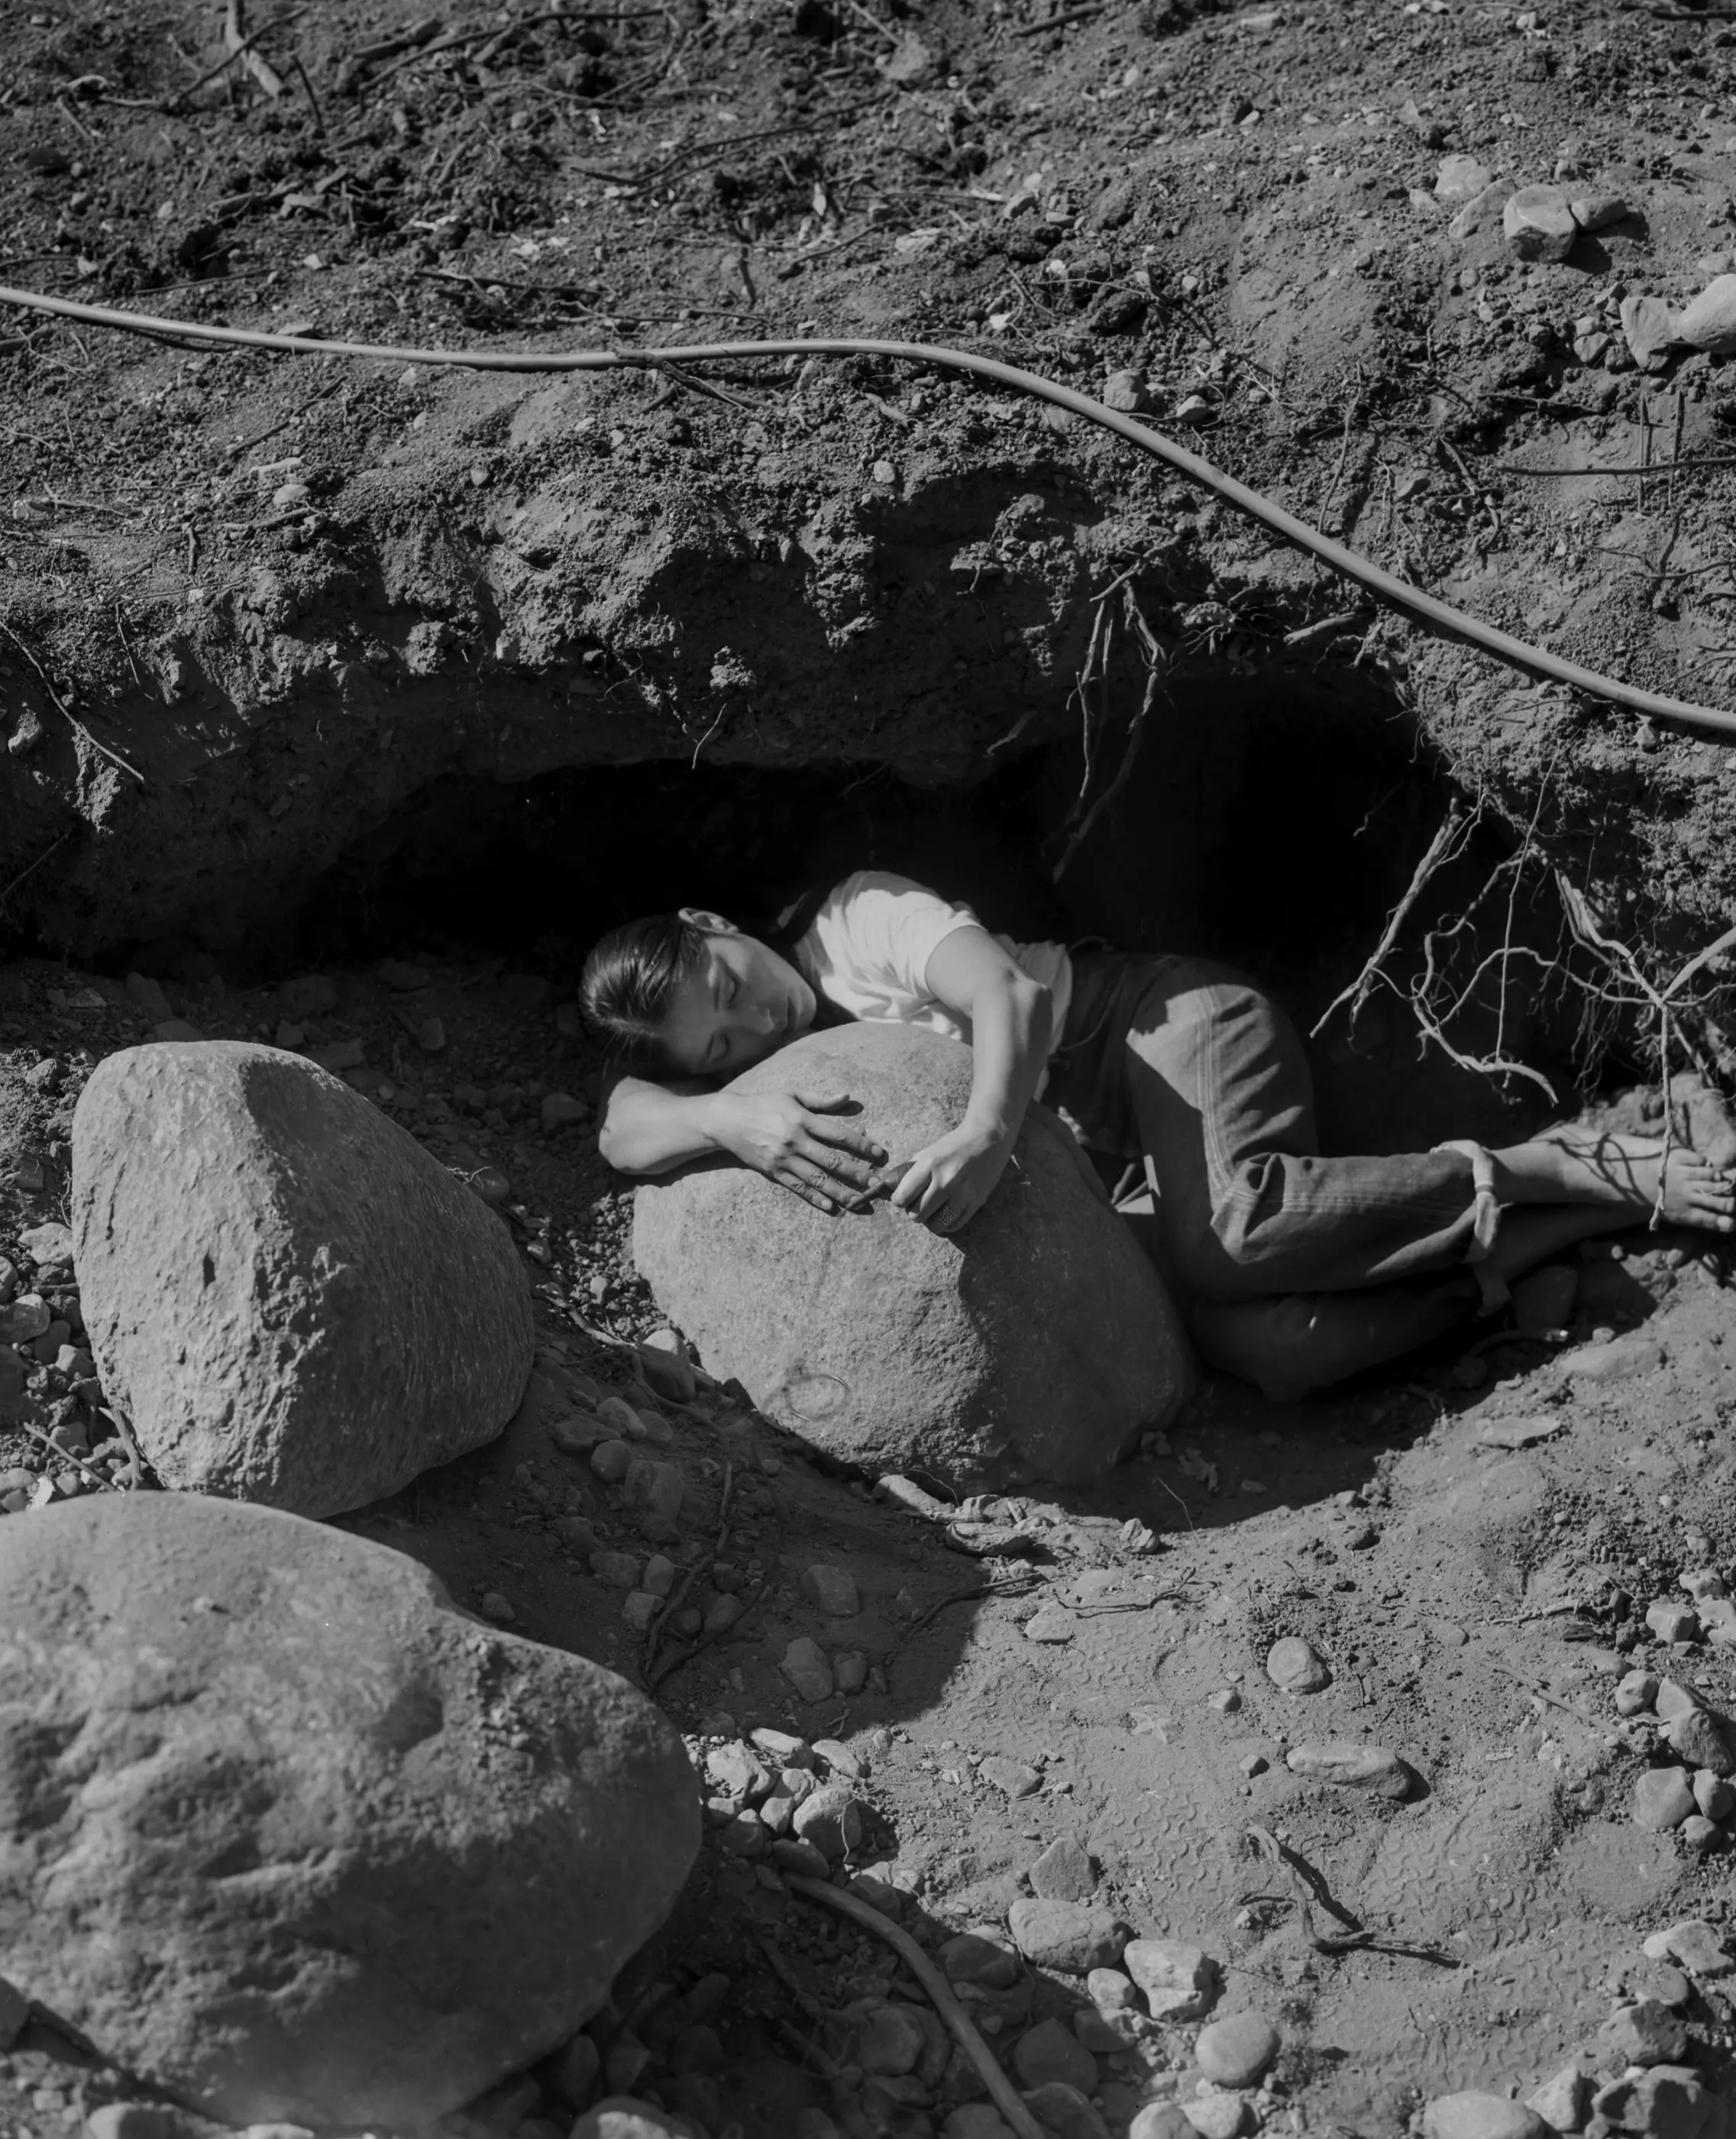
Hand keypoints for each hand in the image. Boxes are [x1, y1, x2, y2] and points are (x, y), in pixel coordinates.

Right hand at [712, 1088, 886, 1213]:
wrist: (728, 1121)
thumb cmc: (763, 1103)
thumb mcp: (792, 1094)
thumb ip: (821, 1099)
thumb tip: (848, 1097)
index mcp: (802, 1119)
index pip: (838, 1134)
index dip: (861, 1144)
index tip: (879, 1154)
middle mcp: (795, 1141)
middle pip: (832, 1160)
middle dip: (857, 1173)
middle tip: (877, 1184)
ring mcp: (784, 1159)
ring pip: (817, 1178)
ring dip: (841, 1191)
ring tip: (859, 1201)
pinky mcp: (774, 1172)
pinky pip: (798, 1187)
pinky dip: (815, 1198)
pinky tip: (831, 1207)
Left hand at [889, 1121, 1013, 1233]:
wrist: (988, 1138)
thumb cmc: (953, 1145)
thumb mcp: (927, 1153)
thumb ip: (910, 1171)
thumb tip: (888, 1189)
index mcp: (929, 1165)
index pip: (902, 1198)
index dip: (899, 1201)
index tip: (903, 1199)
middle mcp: (945, 1180)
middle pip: (917, 1214)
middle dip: (914, 1212)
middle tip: (919, 1204)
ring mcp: (963, 1193)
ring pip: (936, 1224)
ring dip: (930, 1221)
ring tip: (932, 1212)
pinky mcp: (977, 1201)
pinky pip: (955, 1225)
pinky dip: (947, 1224)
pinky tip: (946, 1215)